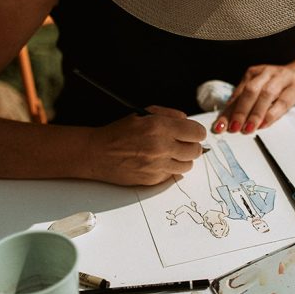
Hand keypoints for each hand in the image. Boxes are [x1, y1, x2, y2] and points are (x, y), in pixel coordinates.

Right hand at [85, 106, 206, 185]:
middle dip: (192, 146)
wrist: (98, 153)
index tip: (192, 133)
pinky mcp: (153, 180)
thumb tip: (186, 120)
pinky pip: (172, 175)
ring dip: (183, 159)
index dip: (196, 133)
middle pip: (196, 151)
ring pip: (187, 166)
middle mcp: (161, 147)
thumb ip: (169, 114)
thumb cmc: (119, 132)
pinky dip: (169, 169)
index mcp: (160, 127)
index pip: (196, 133)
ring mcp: (158, 165)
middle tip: (183, 144)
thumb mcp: (144, 113)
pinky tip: (158, 162)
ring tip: (171, 154)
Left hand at [212, 63, 294, 134]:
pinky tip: (265, 123)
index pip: (237, 94)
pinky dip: (273, 113)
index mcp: (253, 73)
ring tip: (248, 128)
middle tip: (233, 127)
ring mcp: (282, 78)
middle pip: (250, 91)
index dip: (227, 112)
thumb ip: (247, 103)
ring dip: (255, 113)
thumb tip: (229, 122)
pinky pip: (283, 100)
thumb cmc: (279, 85)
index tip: (219, 127)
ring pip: (266, 94)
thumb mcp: (261, 90)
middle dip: (240, 111)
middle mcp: (266, 73)